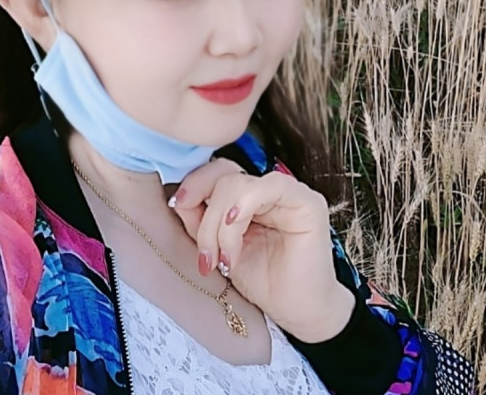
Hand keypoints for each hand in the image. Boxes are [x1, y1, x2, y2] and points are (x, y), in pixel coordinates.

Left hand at [170, 158, 353, 341]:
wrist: (296, 312)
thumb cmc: (263, 281)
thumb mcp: (219, 248)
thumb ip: (200, 221)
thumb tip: (178, 197)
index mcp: (247, 196)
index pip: (217, 172)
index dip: (194, 184)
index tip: (177, 206)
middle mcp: (266, 189)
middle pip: (223, 177)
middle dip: (205, 217)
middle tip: (206, 256)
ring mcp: (288, 192)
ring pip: (238, 183)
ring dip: (221, 224)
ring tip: (226, 259)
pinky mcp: (307, 201)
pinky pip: (269, 186)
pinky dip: (244, 205)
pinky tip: (236, 227)